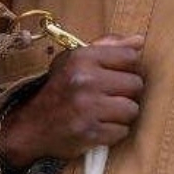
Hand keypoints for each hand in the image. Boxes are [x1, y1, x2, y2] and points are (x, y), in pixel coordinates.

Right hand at [0, 34, 144, 167]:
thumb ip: (108, 46)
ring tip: (106, 111)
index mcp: (82, 58)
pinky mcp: (90, 133)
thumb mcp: (76, 59)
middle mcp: (85, 80)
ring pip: (132, 109)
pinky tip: (100, 125)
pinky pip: (122, 131)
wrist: (33, 124)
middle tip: (111, 94)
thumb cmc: (60, 87)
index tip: (117, 73)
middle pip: (135, 84)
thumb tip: (139, 40)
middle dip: (127, 91)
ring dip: (122, 113)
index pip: (130, 56)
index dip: (128, 66)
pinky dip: (114, 131)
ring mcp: (88, 108)